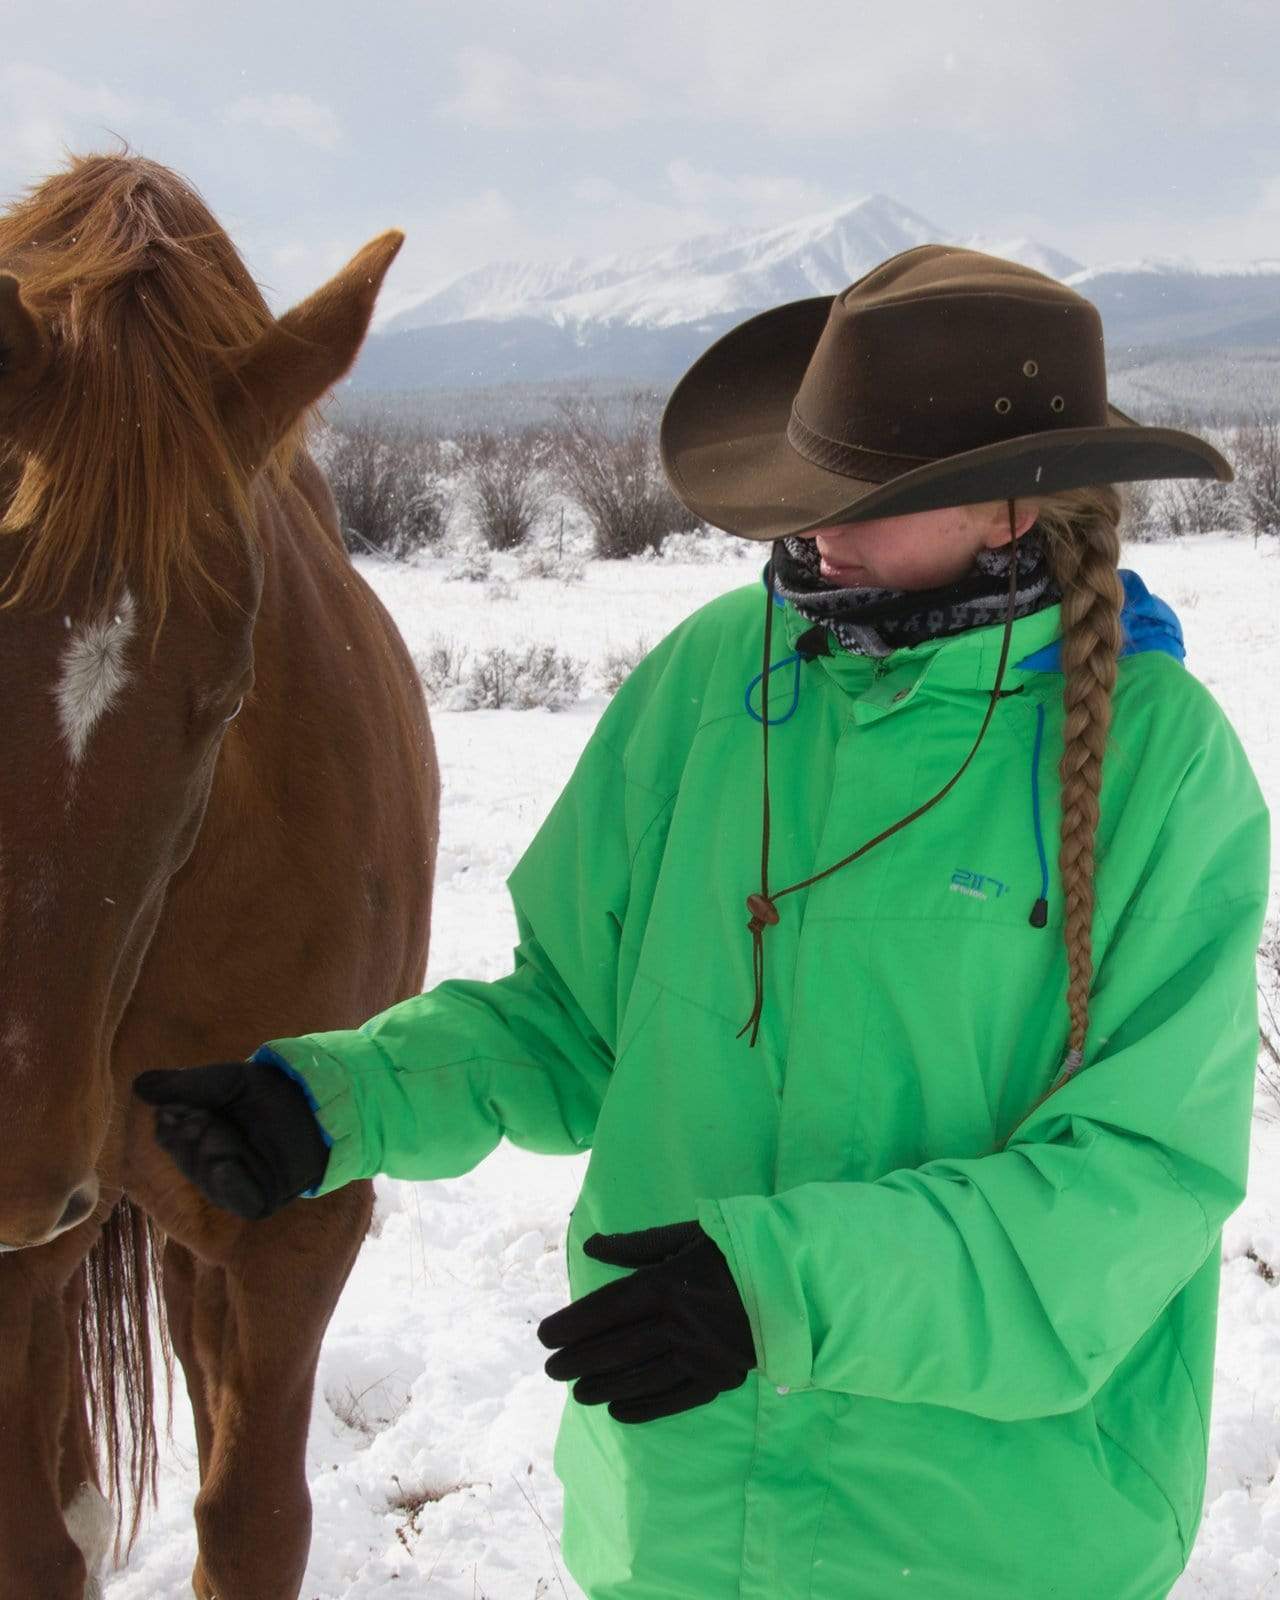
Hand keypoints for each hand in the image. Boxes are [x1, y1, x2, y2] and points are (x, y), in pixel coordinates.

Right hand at [132, 1050, 329, 1220]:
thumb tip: (138, 1085)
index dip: (170, 1127)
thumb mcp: (225, 1082)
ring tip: (209, 1126)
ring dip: (206, 1152)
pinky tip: (223, 1160)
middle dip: (187, 1139)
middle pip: (187, 1160)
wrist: (320, 1098)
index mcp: (205, 1140)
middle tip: (193, 1118)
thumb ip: (184, 1085)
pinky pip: (237, 1196)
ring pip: (207, 1176)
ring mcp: (238, 1186)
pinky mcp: (262, 1199)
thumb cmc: (273, 1088)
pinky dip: (227, 1180)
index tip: (169, 1110)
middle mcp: (217, 1166)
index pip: (173, 1140)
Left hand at [537, 1219, 756, 1423]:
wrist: (791, 1280)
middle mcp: (677, 1325)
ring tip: (578, 1393)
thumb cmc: (730, 1251)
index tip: (545, 1337)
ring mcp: (698, 1356)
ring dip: (602, 1386)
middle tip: (552, 1369)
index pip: (605, 1310)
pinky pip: (672, 1400)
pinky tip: (617, 1410)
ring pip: (638, 1378)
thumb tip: (590, 1247)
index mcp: (665, 1285)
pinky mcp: (718, 1378)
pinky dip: (642, 1407)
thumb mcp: (683, 1235)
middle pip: (615, 1348)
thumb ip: (635, 1245)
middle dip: (577, 1361)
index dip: (570, 1326)